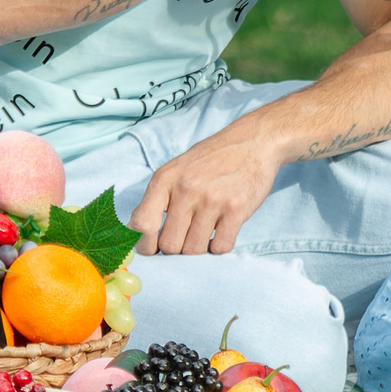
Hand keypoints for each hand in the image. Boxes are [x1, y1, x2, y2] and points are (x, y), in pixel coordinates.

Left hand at [130, 131, 284, 254]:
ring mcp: (213, 199)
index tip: (152, 248)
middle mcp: (187, 188)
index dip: (144, 245)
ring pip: (194, 250)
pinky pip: (220, 247)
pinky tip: (221, 229)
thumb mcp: (177, 170)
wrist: (254, 141)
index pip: (142, 224)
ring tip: (205, 230)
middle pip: (169, 245)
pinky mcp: (237, 208)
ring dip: (199, 247)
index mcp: (166, 178)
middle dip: (176, 248)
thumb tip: (136, 235)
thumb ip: (157, 200)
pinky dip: (219, 245)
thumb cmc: (211, 159)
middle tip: (186, 236)